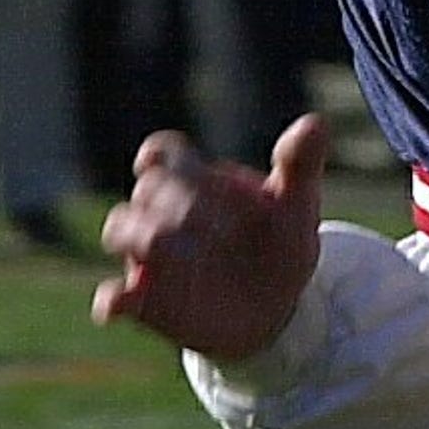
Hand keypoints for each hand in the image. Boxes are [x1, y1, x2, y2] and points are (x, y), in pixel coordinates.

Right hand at [91, 115, 329, 361]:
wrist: (276, 306)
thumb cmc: (279, 243)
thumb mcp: (297, 205)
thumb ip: (299, 164)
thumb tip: (316, 121)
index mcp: (197, 182)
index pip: (164, 155)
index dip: (168, 158)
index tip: (191, 168)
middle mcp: (164, 212)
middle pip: (148, 188)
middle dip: (175, 199)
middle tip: (216, 223)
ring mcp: (149, 255)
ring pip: (120, 228)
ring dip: (141, 235)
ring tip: (175, 249)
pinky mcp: (144, 299)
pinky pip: (112, 297)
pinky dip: (111, 299)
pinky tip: (121, 304)